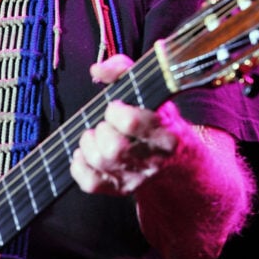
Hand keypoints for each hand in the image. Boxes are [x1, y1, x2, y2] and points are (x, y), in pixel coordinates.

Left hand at [70, 54, 182, 195]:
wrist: (178, 162)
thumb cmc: (160, 120)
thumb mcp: (151, 91)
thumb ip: (124, 70)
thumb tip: (97, 70)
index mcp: (166, 133)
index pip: (131, 123)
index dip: (115, 111)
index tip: (117, 106)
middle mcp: (153, 159)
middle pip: (113, 149)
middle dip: (101, 130)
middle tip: (106, 124)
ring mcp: (136, 177)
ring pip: (99, 162)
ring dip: (88, 144)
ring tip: (97, 135)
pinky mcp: (120, 189)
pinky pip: (89, 182)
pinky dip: (79, 164)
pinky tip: (87, 153)